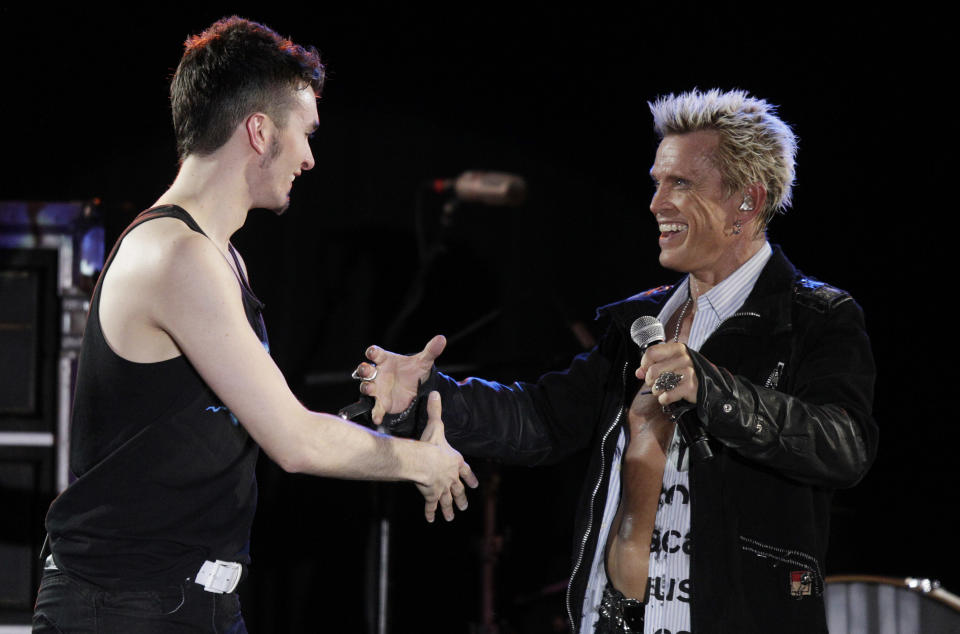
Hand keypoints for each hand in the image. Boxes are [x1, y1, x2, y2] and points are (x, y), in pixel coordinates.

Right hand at [356, 335, 445, 423]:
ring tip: (370, 389)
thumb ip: (431, 351)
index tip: (373, 352)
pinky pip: (376, 408)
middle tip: (368, 370)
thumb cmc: (414, 371)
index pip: (375, 353)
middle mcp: (378, 374)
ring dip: (366, 387)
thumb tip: (442, 339)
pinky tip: (377, 418)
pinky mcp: (382, 403)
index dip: (372, 352)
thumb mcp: (423, 362)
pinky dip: (375, 413)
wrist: (416, 389)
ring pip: (366, 387)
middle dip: (364, 370)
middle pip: (365, 370)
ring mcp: (378, 389)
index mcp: (385, 360)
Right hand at [416, 391, 478, 521]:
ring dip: (449, 509)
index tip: (474, 486)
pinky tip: (431, 520)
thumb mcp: (436, 426)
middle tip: (464, 507)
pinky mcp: (431, 495)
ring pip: (447, 500)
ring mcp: (443, 487)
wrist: (424, 461)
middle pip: (458, 490)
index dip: (469, 478)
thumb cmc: (431, 444)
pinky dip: (431, 513)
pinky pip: (431, 506)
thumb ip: (436, 410)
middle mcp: (451, 477)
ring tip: (450, 517)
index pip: (465, 471)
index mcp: (455, 461)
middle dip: (461, 498)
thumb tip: (436, 393)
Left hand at [637, 342, 697, 406]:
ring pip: (658, 384)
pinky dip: (664, 399)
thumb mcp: (673, 363)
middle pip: (653, 371)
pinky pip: (666, 396)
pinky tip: (668, 397)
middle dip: (650, 381)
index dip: (644, 364)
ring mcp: (688, 372)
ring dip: (657, 391)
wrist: (711, 386)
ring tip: (663, 389)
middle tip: (655, 383)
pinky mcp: (690, 387)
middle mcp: (684, 358)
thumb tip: (639, 373)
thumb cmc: (687, 373)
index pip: (651, 353)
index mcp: (677, 349)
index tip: (646, 370)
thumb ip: (654, 365)